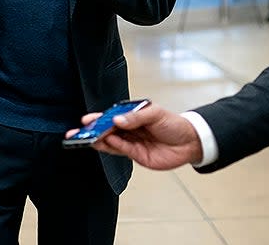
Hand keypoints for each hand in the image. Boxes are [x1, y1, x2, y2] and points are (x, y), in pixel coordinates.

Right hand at [67, 103, 202, 169]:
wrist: (190, 143)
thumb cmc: (174, 124)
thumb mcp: (155, 114)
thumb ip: (135, 117)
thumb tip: (117, 120)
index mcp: (133, 115)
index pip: (112, 116)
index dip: (99, 118)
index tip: (87, 120)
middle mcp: (130, 128)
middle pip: (107, 129)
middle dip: (92, 130)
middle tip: (78, 132)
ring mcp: (132, 141)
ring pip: (110, 141)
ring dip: (98, 140)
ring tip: (86, 139)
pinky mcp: (136, 154)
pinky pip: (120, 150)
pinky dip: (111, 147)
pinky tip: (103, 143)